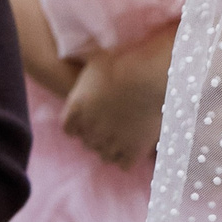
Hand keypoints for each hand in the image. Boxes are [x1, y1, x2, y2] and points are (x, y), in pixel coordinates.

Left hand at [63, 25, 175, 168]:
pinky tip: (138, 143)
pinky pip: (124, 163)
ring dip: (113, 146)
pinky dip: (130, 156)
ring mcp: (110, 143)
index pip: (70, 128)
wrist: (151, 73)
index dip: (82, 123)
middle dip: (99, 134)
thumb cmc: (126, 58)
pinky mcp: (132, 151)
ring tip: (127, 134)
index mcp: (77, 109)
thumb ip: (86, 74)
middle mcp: (89, 129)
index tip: (94, 117)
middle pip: (88, 142)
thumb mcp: (97, 61)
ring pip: (105, 154)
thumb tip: (76, 60)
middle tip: (114, 123)